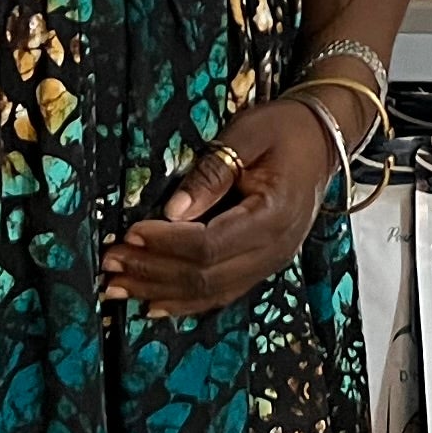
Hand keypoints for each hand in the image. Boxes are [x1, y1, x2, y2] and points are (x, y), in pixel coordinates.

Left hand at [102, 98, 337, 318]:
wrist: (322, 141)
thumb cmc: (284, 129)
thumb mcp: (247, 135)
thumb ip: (212, 173)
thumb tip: (171, 212)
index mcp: (274, 215)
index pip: (211, 244)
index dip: (166, 243)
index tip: (129, 232)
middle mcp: (275, 250)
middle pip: (205, 275)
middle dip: (153, 271)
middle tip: (109, 262)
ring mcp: (271, 263)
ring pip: (209, 292)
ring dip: (160, 290)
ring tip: (116, 287)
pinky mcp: (261, 266)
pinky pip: (220, 293)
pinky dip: (184, 301)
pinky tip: (152, 303)